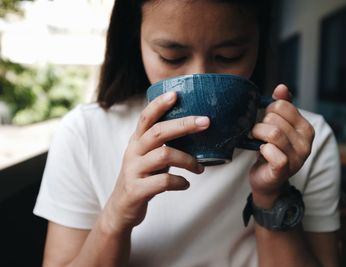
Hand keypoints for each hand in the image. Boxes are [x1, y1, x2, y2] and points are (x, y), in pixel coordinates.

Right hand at [101, 91, 209, 233]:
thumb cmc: (142, 177)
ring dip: (187, 160)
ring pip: (163, 156)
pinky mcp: (137, 190)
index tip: (176, 94)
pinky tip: (186, 184)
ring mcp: (134, 171)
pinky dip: (180, 182)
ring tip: (200, 168)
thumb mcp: (148, 156)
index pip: (146, 117)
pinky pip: (163, 182)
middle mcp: (133, 152)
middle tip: (206, 122)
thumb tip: (194, 128)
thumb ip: (162, 143)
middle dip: (183, 125)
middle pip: (158, 132)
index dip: (159, 105)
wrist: (120, 208)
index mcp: (137, 141)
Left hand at [248, 84, 314, 207]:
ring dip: (257, 135)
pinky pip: (271, 152)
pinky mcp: (284, 170)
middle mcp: (306, 143)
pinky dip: (262, 149)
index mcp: (306, 129)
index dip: (268, 110)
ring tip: (256, 140)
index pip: (282, 105)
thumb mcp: (278, 126)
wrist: (267, 180)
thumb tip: (281, 87)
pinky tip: (261, 152)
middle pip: (274, 119)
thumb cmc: (272, 150)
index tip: (265, 121)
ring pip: (272, 133)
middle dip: (260, 124)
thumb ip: (282, 106)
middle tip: (258, 133)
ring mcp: (297, 158)